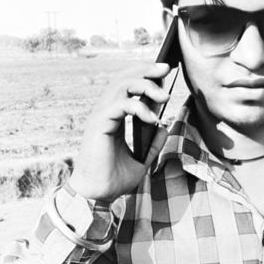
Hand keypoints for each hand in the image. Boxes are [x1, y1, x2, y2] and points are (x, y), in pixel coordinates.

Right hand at [69, 64, 170, 200]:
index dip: (144, 76)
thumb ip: (152, 142)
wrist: (98, 195)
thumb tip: (165, 126)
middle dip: (145, 70)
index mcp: (113, 117)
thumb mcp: (142, 159)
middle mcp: (105, 113)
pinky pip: (119, 105)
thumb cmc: (114, 179)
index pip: (126, 86)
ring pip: (120, 86)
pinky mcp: (99, 125)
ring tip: (163, 96)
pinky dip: (138, 107)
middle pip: (123, 79)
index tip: (165, 73)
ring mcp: (100, 117)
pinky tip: (151, 118)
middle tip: (166, 68)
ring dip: (145, 85)